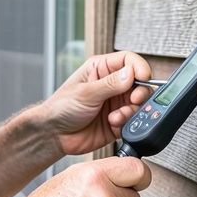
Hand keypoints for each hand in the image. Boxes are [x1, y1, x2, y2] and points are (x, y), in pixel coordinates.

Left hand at [39, 51, 153, 156]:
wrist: (54, 135)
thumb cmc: (61, 108)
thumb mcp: (85, 93)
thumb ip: (110, 84)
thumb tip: (132, 73)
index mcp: (102, 69)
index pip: (129, 61)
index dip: (139, 68)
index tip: (143, 77)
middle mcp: (112, 85)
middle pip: (139, 83)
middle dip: (140, 93)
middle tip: (134, 100)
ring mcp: (116, 104)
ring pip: (139, 104)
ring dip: (131, 111)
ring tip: (115, 117)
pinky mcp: (118, 121)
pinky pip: (133, 122)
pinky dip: (127, 124)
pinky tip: (113, 125)